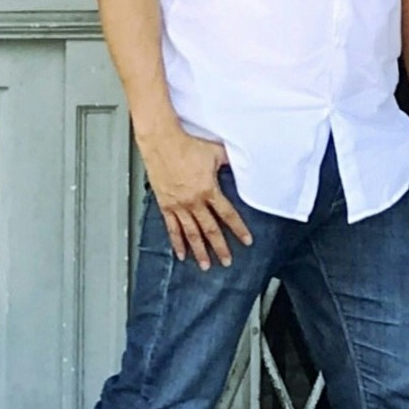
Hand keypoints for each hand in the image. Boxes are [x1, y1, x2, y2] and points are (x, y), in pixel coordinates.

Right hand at [144, 126, 248, 266]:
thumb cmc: (187, 145)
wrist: (162, 142)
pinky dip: (177, 242)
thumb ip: (229, 162)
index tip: (246, 241)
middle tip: (227, 261)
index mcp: (209, 190)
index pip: (228, 215)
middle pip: (210, 230)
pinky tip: (181, 254)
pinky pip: (172, 228)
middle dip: (220, 248)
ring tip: (206, 265)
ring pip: (191, 234)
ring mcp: (179, 205)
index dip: (238, 229)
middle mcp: (194, 202)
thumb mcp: (215, 152)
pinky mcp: (166, 205)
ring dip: (200, 251)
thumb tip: (241, 163)